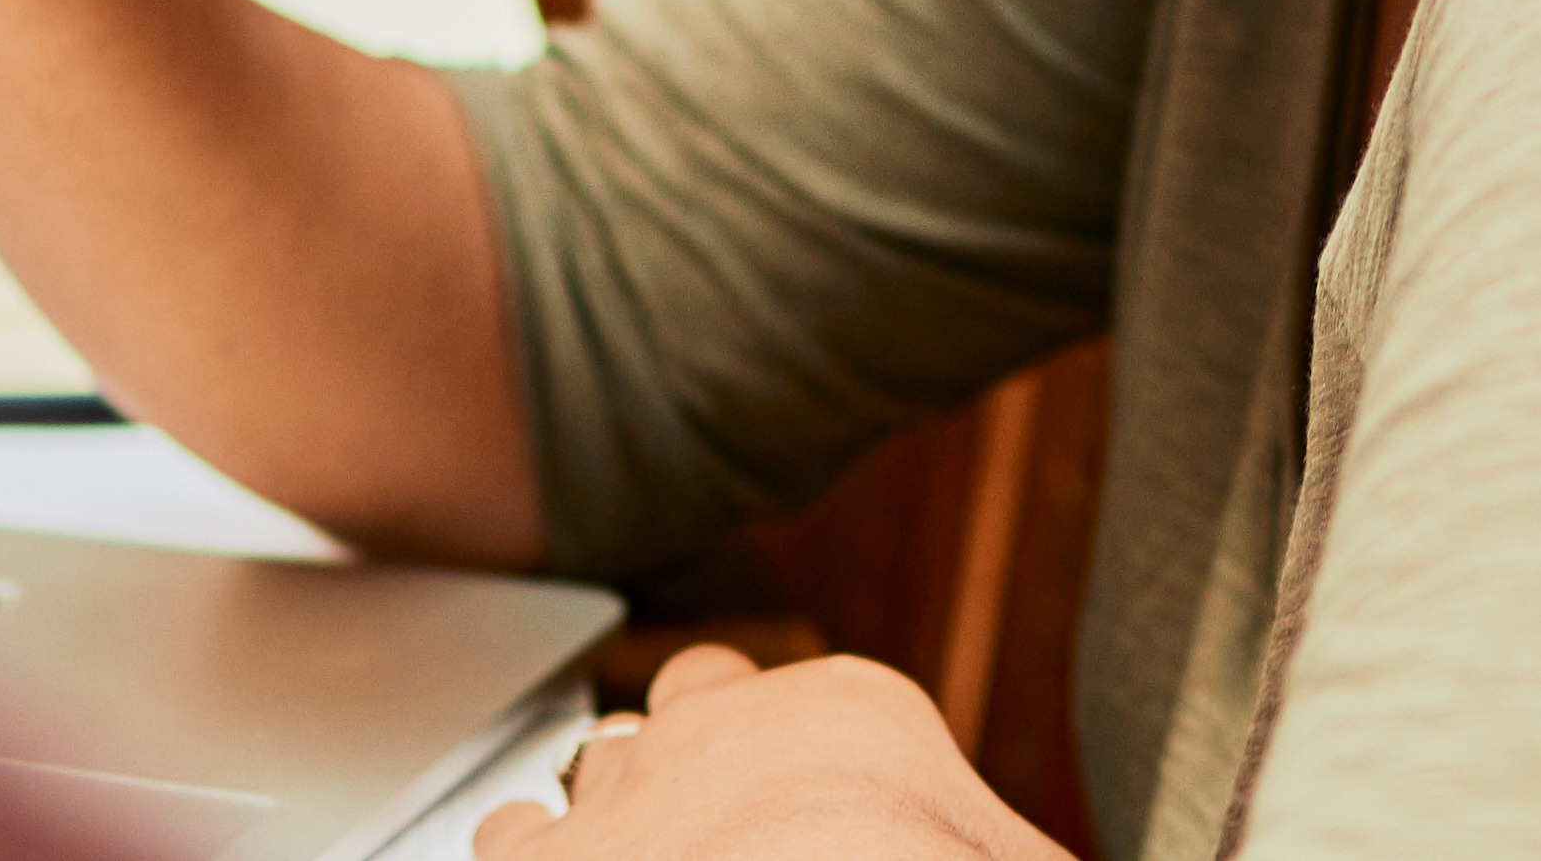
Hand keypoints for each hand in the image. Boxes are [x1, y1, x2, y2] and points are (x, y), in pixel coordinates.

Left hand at [474, 649, 1062, 860]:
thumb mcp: (1006, 857)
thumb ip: (1000, 845)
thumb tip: (1033, 860)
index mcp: (853, 709)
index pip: (824, 707)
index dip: (814, 767)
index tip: (826, 821)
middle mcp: (727, 725)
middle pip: (698, 696)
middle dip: (701, 742)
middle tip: (721, 820)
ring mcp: (630, 785)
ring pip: (600, 753)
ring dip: (616, 803)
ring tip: (642, 854)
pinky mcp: (541, 855)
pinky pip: (507, 828)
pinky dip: (526, 851)